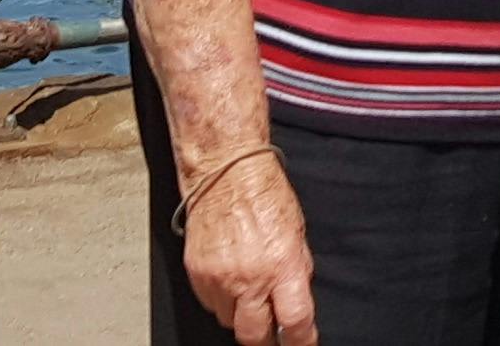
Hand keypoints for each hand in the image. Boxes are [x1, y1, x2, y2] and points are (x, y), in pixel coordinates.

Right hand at [179, 147, 317, 345]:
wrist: (225, 172)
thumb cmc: (263, 194)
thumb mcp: (297, 233)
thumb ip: (296, 271)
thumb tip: (296, 301)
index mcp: (282, 265)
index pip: (294, 323)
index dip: (301, 342)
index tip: (303, 344)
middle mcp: (249, 277)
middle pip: (254, 336)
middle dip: (265, 340)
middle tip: (272, 334)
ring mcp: (219, 278)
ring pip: (228, 321)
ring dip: (241, 314)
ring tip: (248, 290)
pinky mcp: (197, 274)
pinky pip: (210, 304)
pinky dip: (221, 299)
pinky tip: (230, 278)